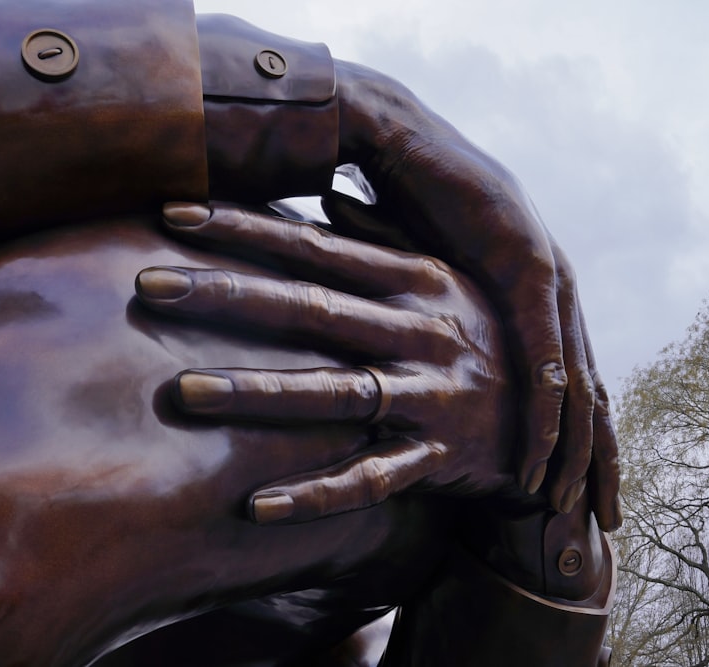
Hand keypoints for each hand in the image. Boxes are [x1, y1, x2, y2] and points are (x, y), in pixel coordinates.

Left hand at [136, 202, 514, 523]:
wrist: (560, 417)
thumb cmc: (491, 334)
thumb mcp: (452, 280)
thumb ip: (389, 240)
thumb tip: (328, 202)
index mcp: (420, 281)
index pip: (318, 248)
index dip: (247, 228)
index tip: (176, 211)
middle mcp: (420, 333)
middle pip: (313, 310)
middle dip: (228, 294)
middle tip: (148, 281)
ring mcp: (430, 396)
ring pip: (334, 392)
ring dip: (257, 391)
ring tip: (183, 389)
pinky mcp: (438, 456)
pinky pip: (371, 479)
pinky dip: (316, 494)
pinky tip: (255, 506)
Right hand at [330, 61, 620, 527]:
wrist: (401, 140)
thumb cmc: (415, 204)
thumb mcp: (441, 279)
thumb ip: (457, 319)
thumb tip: (441, 357)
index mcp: (541, 298)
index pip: (575, 383)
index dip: (583, 438)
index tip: (582, 488)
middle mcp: (559, 294)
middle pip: (593, 394)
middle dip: (600, 459)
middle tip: (608, 517)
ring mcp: (550, 280)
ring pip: (577, 386)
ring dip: (575, 451)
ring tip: (571, 506)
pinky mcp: (527, 268)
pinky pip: (544, 354)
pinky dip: (545, 410)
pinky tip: (544, 457)